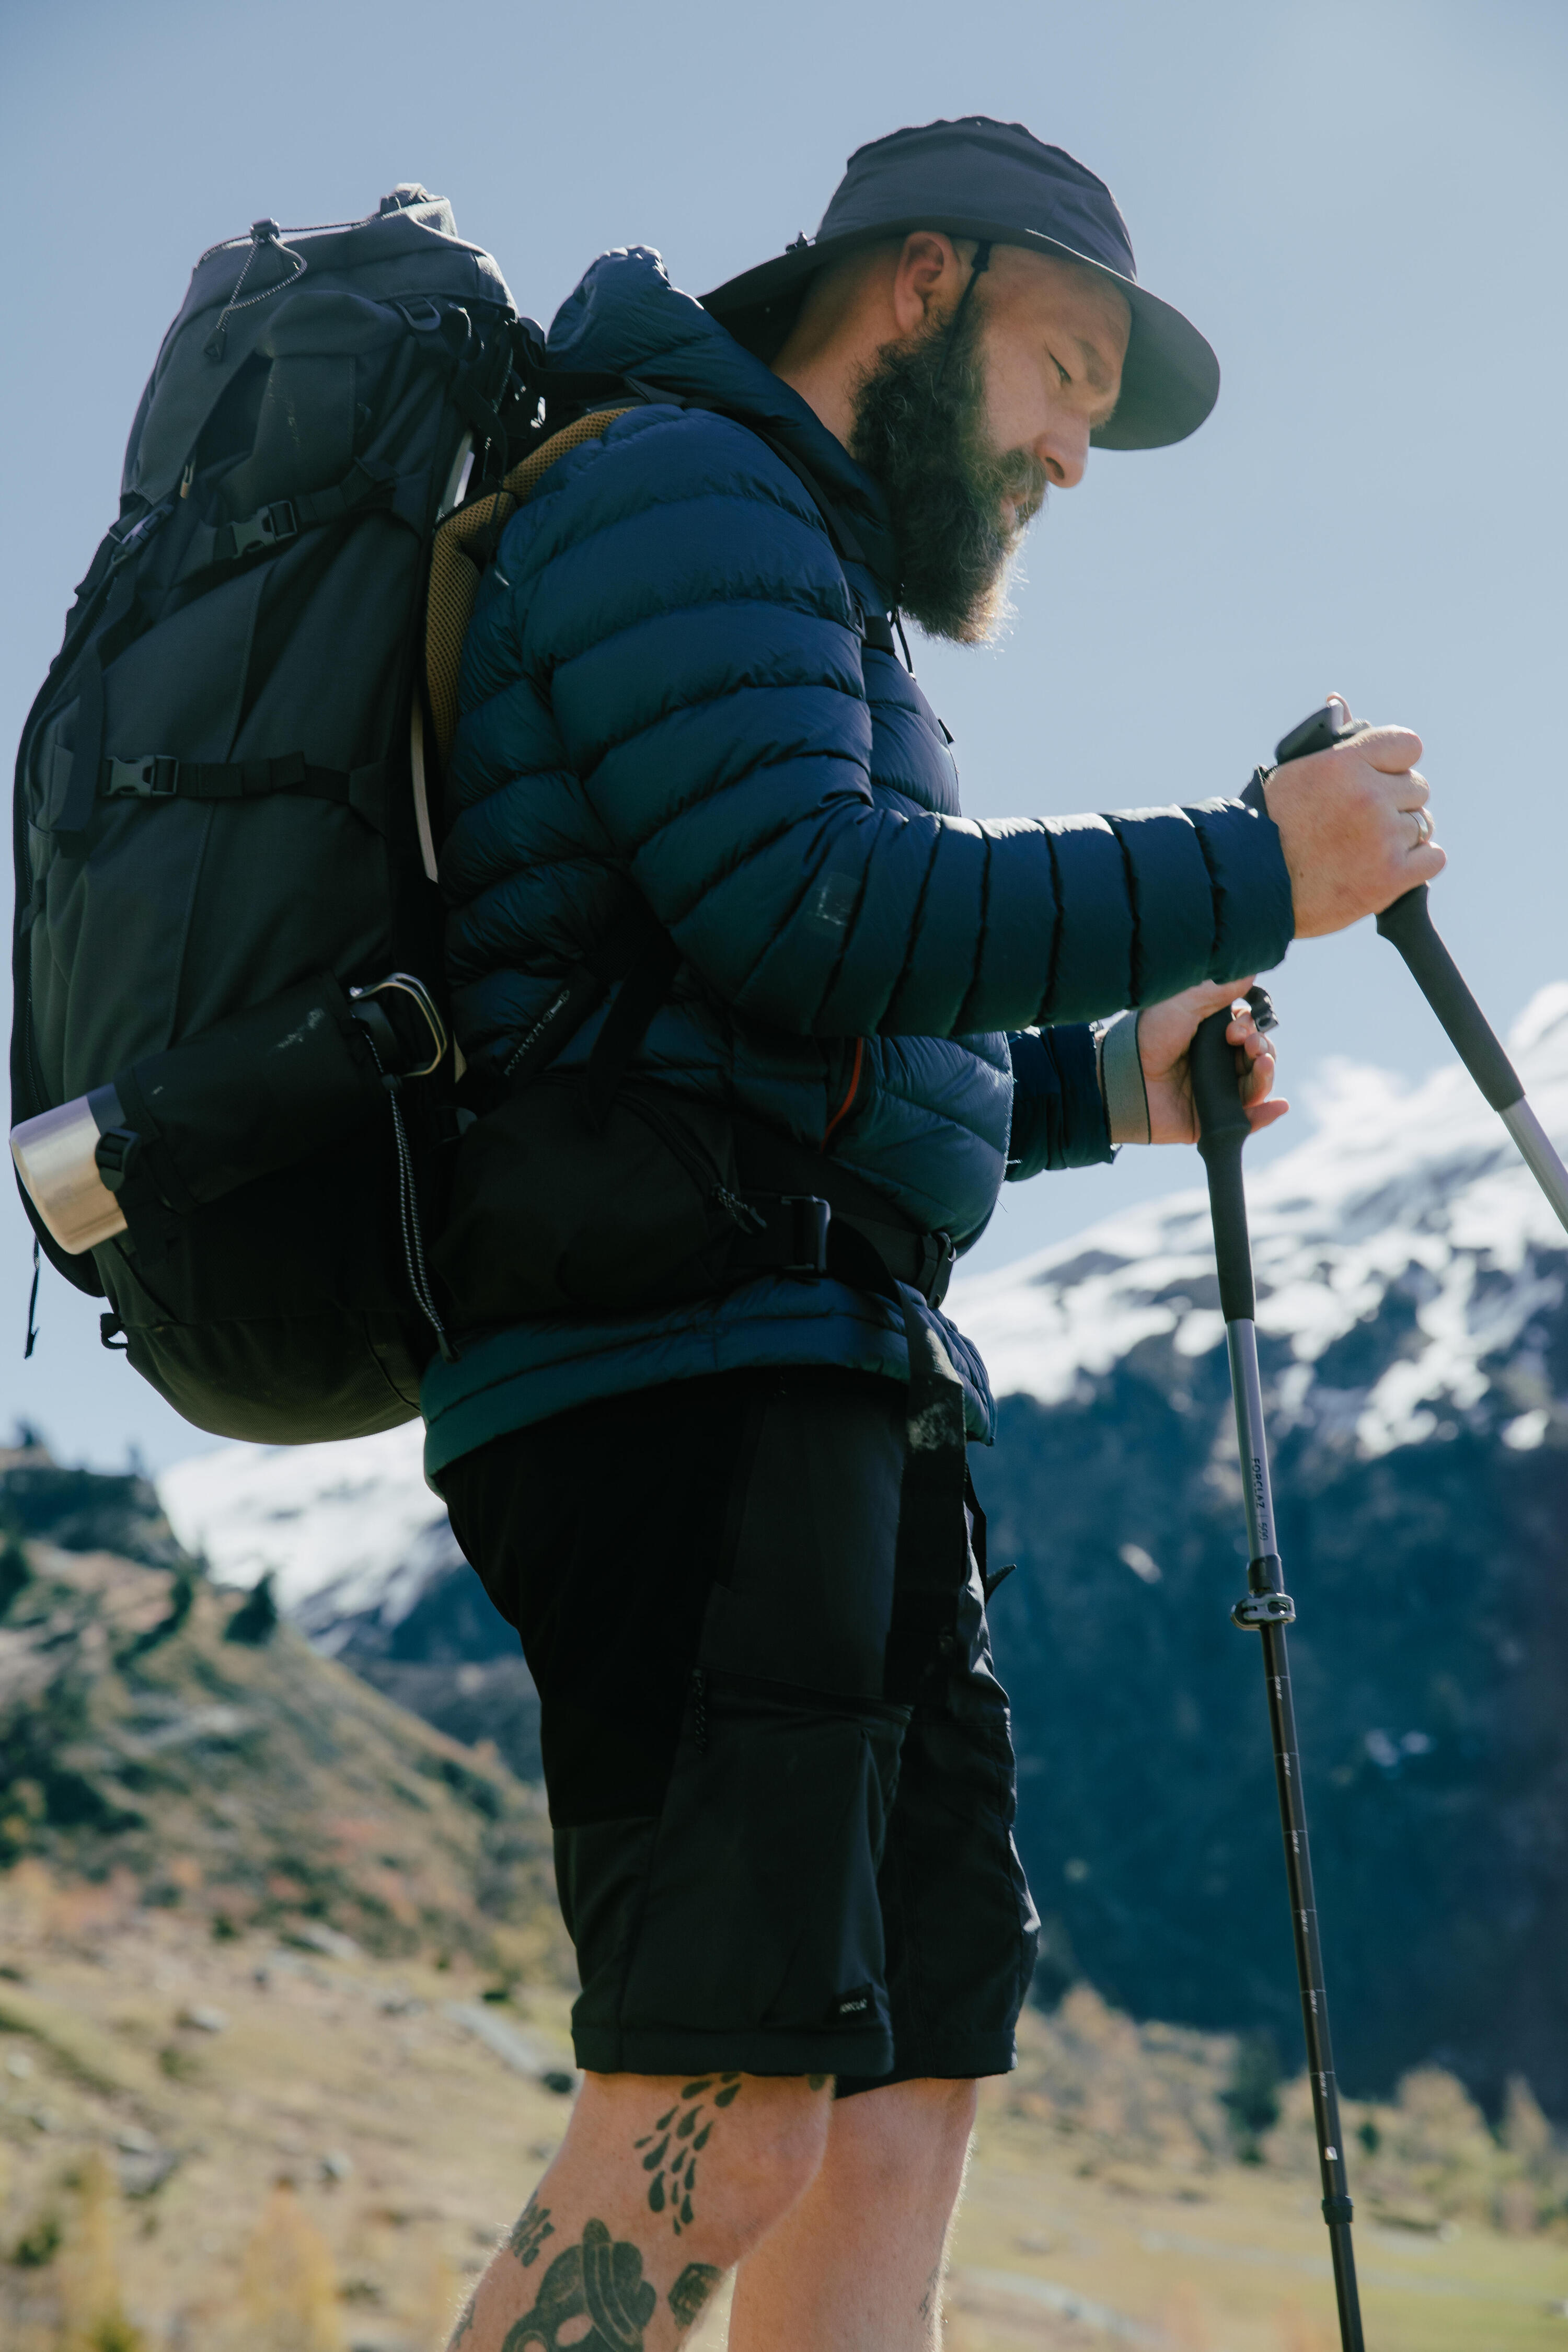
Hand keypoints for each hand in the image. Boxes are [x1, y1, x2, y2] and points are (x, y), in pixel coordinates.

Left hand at [1139, 977, 1285, 1144]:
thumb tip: (1249, 971)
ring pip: (1256, 1086)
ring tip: (1262, 1065)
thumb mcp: (1182, 1004)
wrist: (1123, 1076)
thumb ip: (1216, 990)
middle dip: (1262, 1048)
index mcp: (1211, 1036)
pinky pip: (1246, 1121)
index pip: (1248, 1032)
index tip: (1233, 1029)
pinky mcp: (1211, 1119)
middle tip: (1249, 1045)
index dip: (1250, 1028)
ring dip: (1266, 1075)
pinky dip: (1265, 1115)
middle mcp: (1216, 1064)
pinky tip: (1278, 1106)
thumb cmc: (1147, 1037)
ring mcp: (1215, 1092)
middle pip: (1258, 1058)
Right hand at [1263, 722, 1444, 937]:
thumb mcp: (1293, 773)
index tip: (1379, 780)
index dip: (1394, 765)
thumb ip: (1329, 743)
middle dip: (1395, 803)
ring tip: (1366, 851)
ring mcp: (1383, 836)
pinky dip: (1416, 864)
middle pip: (1417, 788)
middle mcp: (1368, 795)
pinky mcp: (1391, 876)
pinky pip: (1434, 858)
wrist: (1250, 888)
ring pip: (1423, 824)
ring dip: (1402, 836)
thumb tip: (1339, 703)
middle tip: (1363, 823)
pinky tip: (1388, 868)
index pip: (1408, 746)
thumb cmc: (1268, 828)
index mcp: (1345, 763)